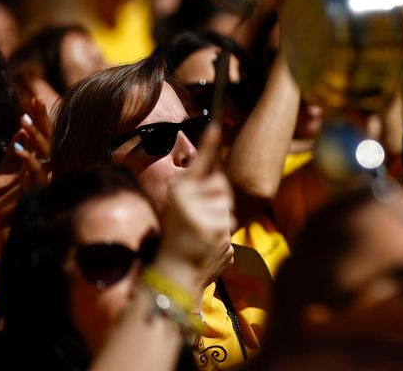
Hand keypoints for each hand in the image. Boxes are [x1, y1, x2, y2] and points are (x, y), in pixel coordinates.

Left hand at [0, 99, 51, 254]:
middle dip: (41, 119)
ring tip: (21, 120)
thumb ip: (16, 155)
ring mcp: (45, 179)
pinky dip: (27, 161)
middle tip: (34, 100)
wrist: (17, 234)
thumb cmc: (11, 207)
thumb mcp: (8, 175)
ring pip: (43, 153)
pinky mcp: (38, 191)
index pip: (44, 135)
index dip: (39, 117)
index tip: (33, 99)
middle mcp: (48, 168)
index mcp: (44, 163)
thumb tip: (19, 134)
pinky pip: (34, 173)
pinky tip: (18, 149)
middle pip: (47, 139)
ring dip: (33, 136)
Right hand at [156, 124, 235, 290]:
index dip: (209, 144)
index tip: (217, 126)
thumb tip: (217, 178)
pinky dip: (223, 236)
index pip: (199, 164)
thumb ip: (198, 193)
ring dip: (221, 220)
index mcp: (179, 193)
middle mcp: (189, 201)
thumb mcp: (181, 210)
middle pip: (222, 186)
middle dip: (219, 200)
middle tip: (202, 219)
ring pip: (228, 208)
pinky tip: (208, 246)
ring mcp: (204, 216)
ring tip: (203, 235)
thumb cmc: (177, 241)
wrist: (173, 276)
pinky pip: (229, 226)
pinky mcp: (218, 233)